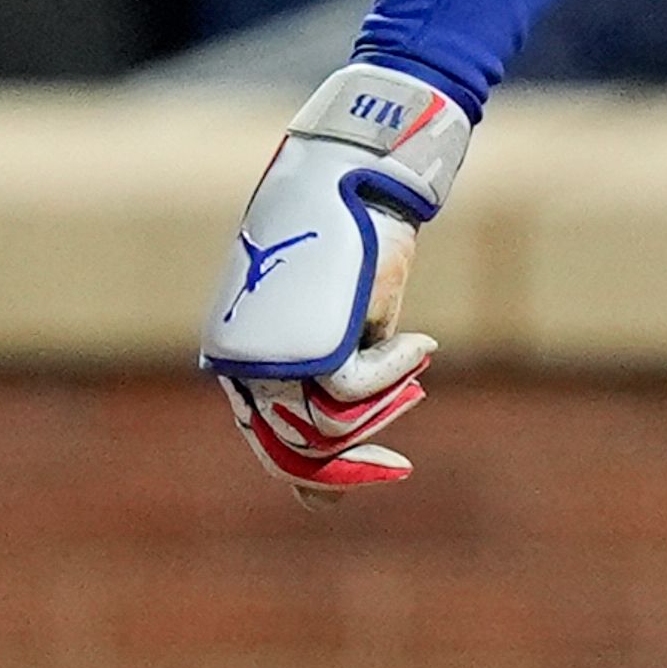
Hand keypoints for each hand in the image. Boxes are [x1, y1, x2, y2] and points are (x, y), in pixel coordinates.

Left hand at [201, 63, 471, 505]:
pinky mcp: (306, 344)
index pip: (270, 440)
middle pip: (291, 448)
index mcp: (247, 362)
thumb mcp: (345, 325)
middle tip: (395, 469)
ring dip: (384, 406)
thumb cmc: (355, 249)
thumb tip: (339, 454)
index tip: (355, 481)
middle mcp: (246, 367)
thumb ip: (337, 378)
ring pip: (326, 428)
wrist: (357, 185)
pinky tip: (420, 344)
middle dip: (346, 469)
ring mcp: (271, 358)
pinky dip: (395, 372)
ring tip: (414, 362)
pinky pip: (354, 390)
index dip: (315, 471)